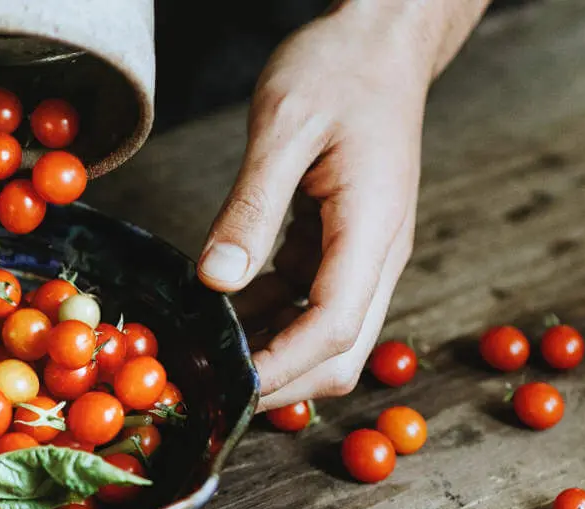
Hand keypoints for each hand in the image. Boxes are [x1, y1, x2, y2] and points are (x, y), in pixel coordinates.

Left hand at [196, 4, 440, 411]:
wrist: (381, 43)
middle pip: (339, 350)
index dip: (282, 367)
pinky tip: (220, 314)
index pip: (335, 327)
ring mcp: (362, 253)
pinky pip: (307, 301)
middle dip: (279, 379)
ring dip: (269, 352)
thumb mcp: (284, 128)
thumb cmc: (337, 70)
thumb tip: (217, 280)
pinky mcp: (341, 245)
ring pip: (324, 334)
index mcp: (372, 229)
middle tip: (210, 388)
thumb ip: (251, 208)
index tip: (229, 389)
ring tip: (203, 355)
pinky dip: (267, 318)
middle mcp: (378, 254)